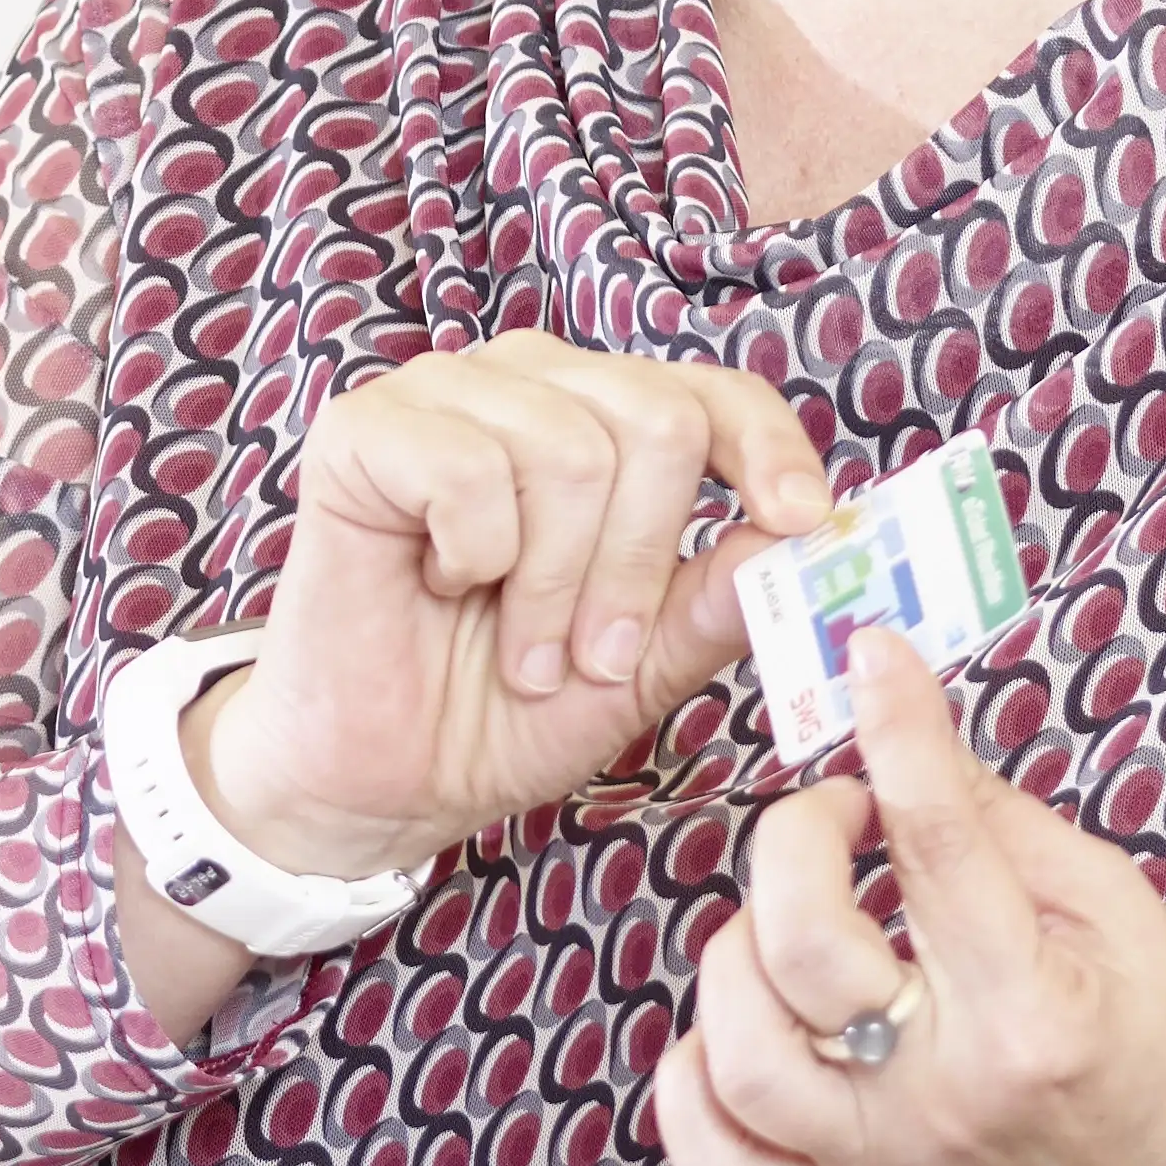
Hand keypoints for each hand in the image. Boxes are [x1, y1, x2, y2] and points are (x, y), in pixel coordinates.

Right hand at [187, 332, 834, 880]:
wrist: (381, 780)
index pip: (715, 394)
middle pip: (657, 422)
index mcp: (605, 422)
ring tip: (517, 645)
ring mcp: (443, 394)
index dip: (770, 452)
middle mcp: (531, 385)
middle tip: (591, 654)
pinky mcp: (362, 428)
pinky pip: (468, 467)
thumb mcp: (644, 669)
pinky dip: (474, 555)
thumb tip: (800, 537)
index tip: (804, 524)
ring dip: (550, 585)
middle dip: (638, 566)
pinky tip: (439, 584)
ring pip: (569, 450)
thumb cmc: (504, 711)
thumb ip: (717, 599)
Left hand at [648, 632, 1165, 1165]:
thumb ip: (1000, 827)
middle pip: (806, 948)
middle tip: (839, 808)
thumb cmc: (1164, 1056)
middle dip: (800, 837)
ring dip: (742, 952)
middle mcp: (943, 1099)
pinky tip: (743, 1018)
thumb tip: (904, 735)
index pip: (941, 843)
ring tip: (793, 922)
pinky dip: (696, 1080)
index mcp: (1032, 1016)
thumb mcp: (1118, 915)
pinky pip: (713, 1158)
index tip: (875, 655)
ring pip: (739, 1054)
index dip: (900, 727)